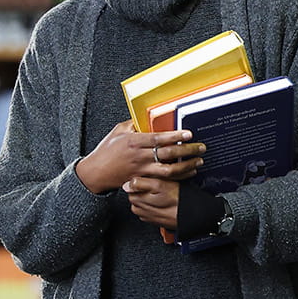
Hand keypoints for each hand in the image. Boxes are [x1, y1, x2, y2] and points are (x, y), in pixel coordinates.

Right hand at [74, 119, 205, 196]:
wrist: (96, 172)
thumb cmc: (106, 150)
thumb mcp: (118, 132)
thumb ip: (133, 124)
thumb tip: (148, 118)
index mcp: (133, 141)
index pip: (158, 138)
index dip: (175, 136)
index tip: (188, 134)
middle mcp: (138, 156)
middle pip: (168, 154)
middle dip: (187, 150)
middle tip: (201, 147)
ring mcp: (141, 170)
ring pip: (169, 170)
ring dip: (187, 166)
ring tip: (199, 161)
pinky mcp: (143, 180)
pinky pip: (164, 180)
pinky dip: (179, 177)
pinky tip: (189, 172)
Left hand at [123, 175, 183, 228]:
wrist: (192, 215)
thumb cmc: (178, 200)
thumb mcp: (159, 185)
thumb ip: (140, 183)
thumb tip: (126, 184)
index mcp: (136, 200)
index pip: (130, 186)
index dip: (142, 180)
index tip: (152, 179)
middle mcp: (139, 210)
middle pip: (137, 193)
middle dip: (147, 188)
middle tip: (161, 186)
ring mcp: (146, 215)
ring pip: (145, 200)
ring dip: (152, 196)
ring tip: (165, 194)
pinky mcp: (154, 219)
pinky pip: (152, 207)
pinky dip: (157, 204)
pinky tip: (166, 201)